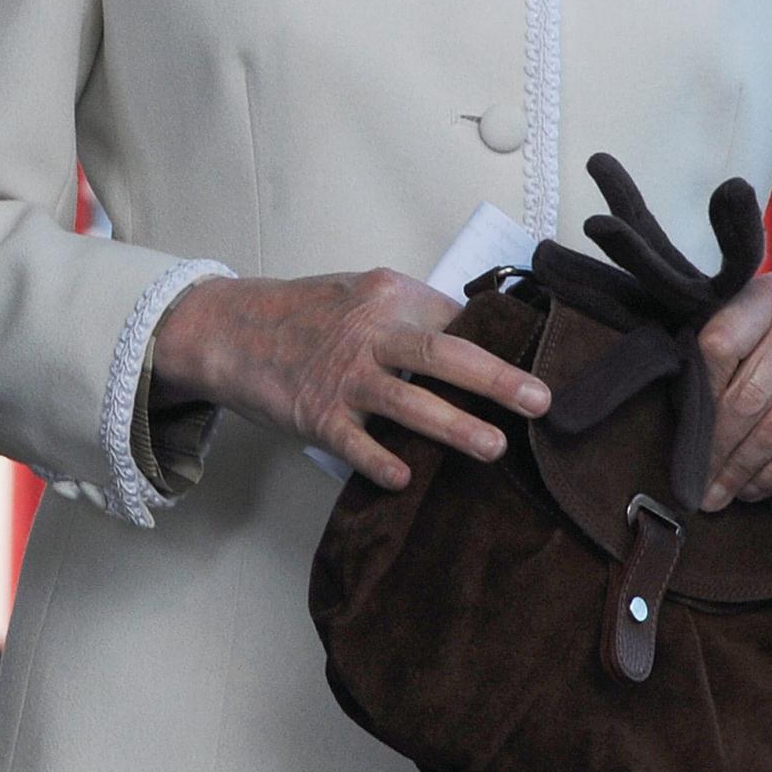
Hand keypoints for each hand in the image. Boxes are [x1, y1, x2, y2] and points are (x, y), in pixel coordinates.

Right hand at [148, 270, 550, 491]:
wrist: (233, 327)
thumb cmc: (306, 312)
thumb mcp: (360, 293)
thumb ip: (409, 314)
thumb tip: (470, 336)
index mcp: (388, 295)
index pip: (455, 318)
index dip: (497, 342)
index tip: (536, 363)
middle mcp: (369, 332)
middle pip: (443, 353)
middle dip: (496, 378)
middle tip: (539, 400)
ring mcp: (343, 376)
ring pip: (408, 401)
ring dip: (454, 426)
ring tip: (494, 447)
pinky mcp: (316, 414)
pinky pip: (355, 443)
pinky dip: (381, 460)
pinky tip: (406, 478)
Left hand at [694, 275, 771, 511]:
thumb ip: (733, 335)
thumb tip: (682, 397)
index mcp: (771, 296)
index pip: (719, 345)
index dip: (698, 393)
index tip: (683, 425)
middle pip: (745, 398)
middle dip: (712, 448)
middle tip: (691, 480)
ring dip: (737, 471)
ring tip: (715, 494)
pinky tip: (751, 489)